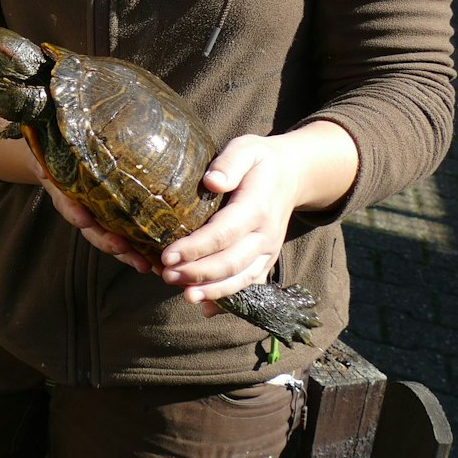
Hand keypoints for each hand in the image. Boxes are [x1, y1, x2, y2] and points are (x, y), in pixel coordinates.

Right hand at [0, 102, 153, 272]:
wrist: (47, 125)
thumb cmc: (57, 116)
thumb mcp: (53, 110)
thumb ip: (66, 103)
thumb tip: (69, 68)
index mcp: (56, 170)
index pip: (63, 194)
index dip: (73, 208)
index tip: (83, 218)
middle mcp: (71, 191)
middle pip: (87, 222)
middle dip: (106, 239)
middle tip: (126, 250)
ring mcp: (88, 201)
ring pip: (103, 232)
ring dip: (124, 250)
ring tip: (146, 264)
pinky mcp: (106, 205)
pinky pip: (117, 229)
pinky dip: (132, 244)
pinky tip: (152, 257)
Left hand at [158, 134, 301, 314]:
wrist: (291, 175)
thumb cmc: (259, 161)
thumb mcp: (246, 149)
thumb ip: (229, 163)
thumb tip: (211, 181)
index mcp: (257, 207)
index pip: (223, 233)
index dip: (195, 248)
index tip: (167, 254)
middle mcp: (265, 235)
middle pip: (230, 262)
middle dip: (197, 273)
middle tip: (166, 275)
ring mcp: (267, 251)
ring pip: (241, 279)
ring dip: (213, 291)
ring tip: (184, 295)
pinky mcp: (265, 260)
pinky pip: (249, 284)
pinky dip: (229, 299)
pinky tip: (206, 308)